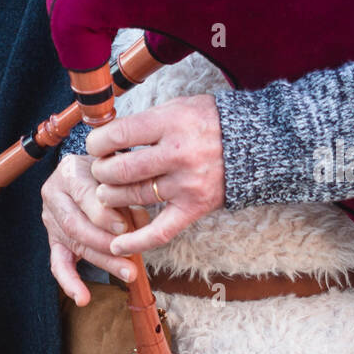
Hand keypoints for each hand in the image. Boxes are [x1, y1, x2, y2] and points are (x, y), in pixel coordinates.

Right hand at [41, 153, 144, 305]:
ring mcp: (50, 218)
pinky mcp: (53, 239)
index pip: (84, 197)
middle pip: (76, 225)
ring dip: (103, 261)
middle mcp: (53, 194)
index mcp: (70, 171)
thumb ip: (128, 194)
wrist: (89, 172)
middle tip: (130, 254)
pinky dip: (70, 282)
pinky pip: (58, 263)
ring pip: (74, 244)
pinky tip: (83, 298)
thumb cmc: (109, 173)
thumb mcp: (119, 174)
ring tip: (128, 273)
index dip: (103, 215)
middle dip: (105, 243)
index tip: (125, 229)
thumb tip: (140, 221)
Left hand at [85, 94, 225, 254]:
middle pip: (120, 170)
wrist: (257, 143)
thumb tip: (103, 137)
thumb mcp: (177, 108)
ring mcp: (187, 183)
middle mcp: (179, 154)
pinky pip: (160, 231)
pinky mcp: (194, 207)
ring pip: (133, 197)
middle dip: (101, 172)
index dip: (97, 143)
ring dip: (111, 196)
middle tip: (101, 171)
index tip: (95, 146)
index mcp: (171, 123)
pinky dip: (136, 241)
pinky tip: (115, 246)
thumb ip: (143, 122)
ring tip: (109, 191)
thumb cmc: (208, 123)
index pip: (118, 136)